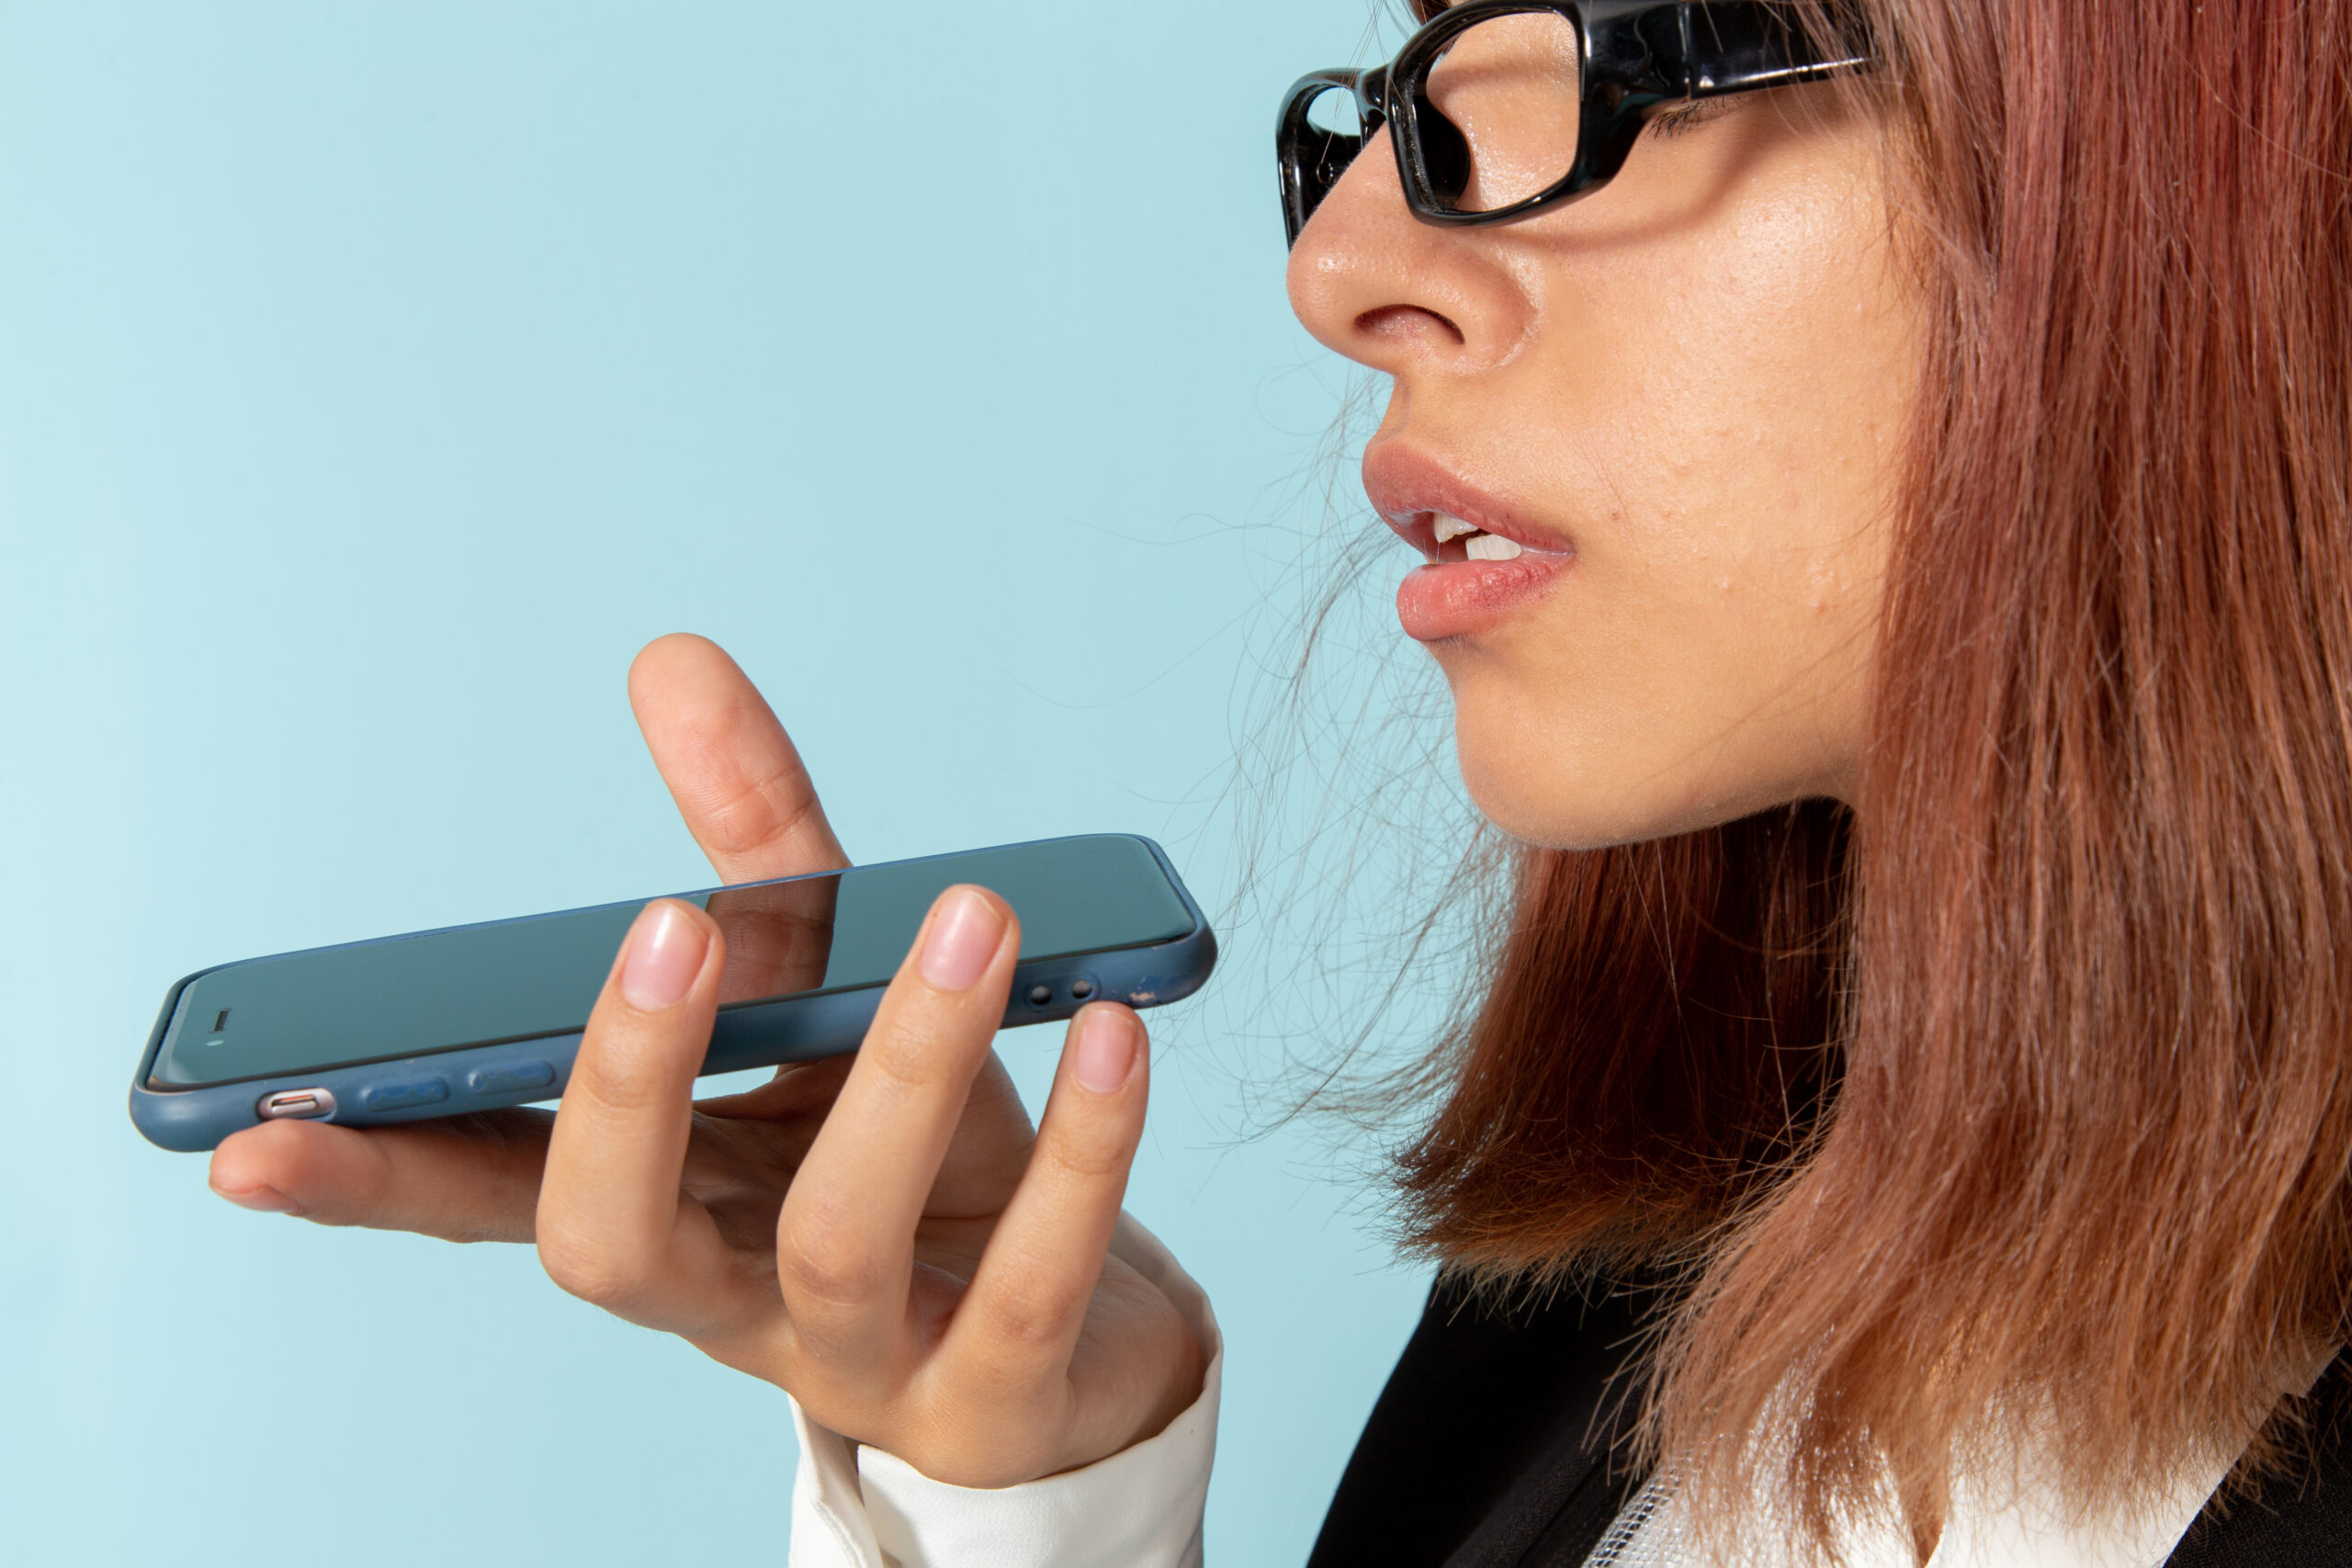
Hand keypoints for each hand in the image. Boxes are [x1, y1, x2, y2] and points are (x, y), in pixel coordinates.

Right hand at [207, 633, 1204, 1485]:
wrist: (1065, 1336)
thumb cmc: (906, 1160)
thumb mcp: (826, 1002)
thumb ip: (759, 845)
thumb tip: (671, 659)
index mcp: (658, 1207)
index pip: (485, 1195)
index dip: (371, 1172)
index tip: (246, 1138)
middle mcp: (728, 1296)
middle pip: (614, 1238)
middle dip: (628, 1087)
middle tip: (673, 928)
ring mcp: (859, 1354)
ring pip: (838, 1234)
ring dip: (903, 1062)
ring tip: (974, 918)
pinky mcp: (1000, 1385)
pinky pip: (1033, 1273)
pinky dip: (1082, 1148)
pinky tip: (1121, 1032)